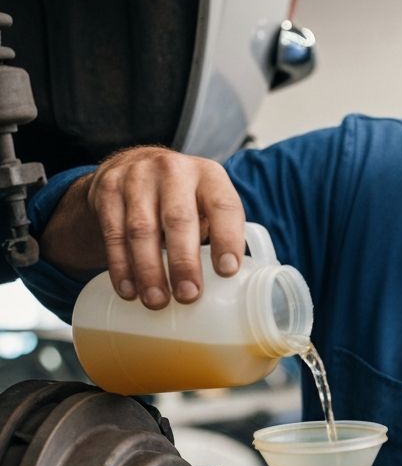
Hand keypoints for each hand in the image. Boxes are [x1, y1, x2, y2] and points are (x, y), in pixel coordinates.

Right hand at [43, 146, 245, 307]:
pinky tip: (128, 290)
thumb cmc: (182, 197)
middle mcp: (174, 171)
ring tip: (157, 301)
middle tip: (188, 296)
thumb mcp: (206, 201)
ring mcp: (137, 178)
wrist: (132, 164)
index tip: (227, 271)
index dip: (227, 238)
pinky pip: (113, 233)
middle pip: (179, 219)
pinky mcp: (108, 190)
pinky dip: (121, 266)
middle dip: (184, 262)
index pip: (223, 206)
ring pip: (142, 229)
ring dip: (149, 270)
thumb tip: (229, 284)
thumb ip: (217, 232)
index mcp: (209, 176)